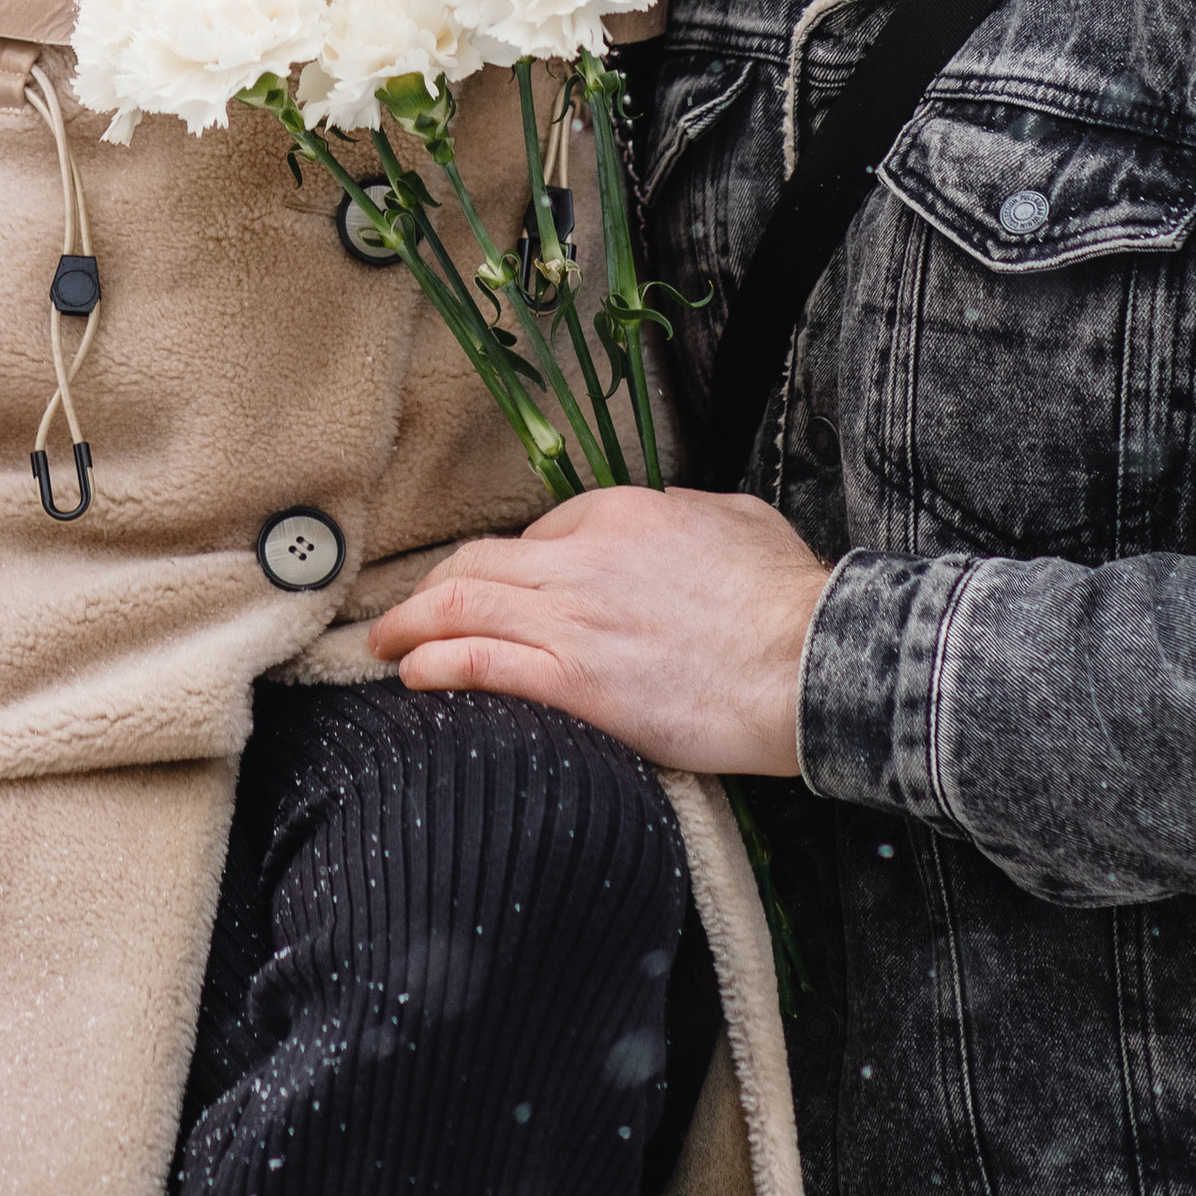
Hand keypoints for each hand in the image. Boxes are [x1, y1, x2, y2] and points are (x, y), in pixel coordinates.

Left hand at [368, 484, 833, 777]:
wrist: (811, 659)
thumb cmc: (788, 597)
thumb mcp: (732, 519)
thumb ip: (682, 516)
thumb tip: (667, 526)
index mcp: (619, 513)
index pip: (535, 538)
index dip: (505, 570)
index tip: (492, 597)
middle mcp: (582, 559)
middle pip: (477, 565)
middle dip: (429, 589)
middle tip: (399, 612)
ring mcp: (575, 619)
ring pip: (462, 607)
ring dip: (411, 625)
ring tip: (383, 644)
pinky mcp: (578, 682)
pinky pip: (483, 663)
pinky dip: (436, 664)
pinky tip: (413, 674)